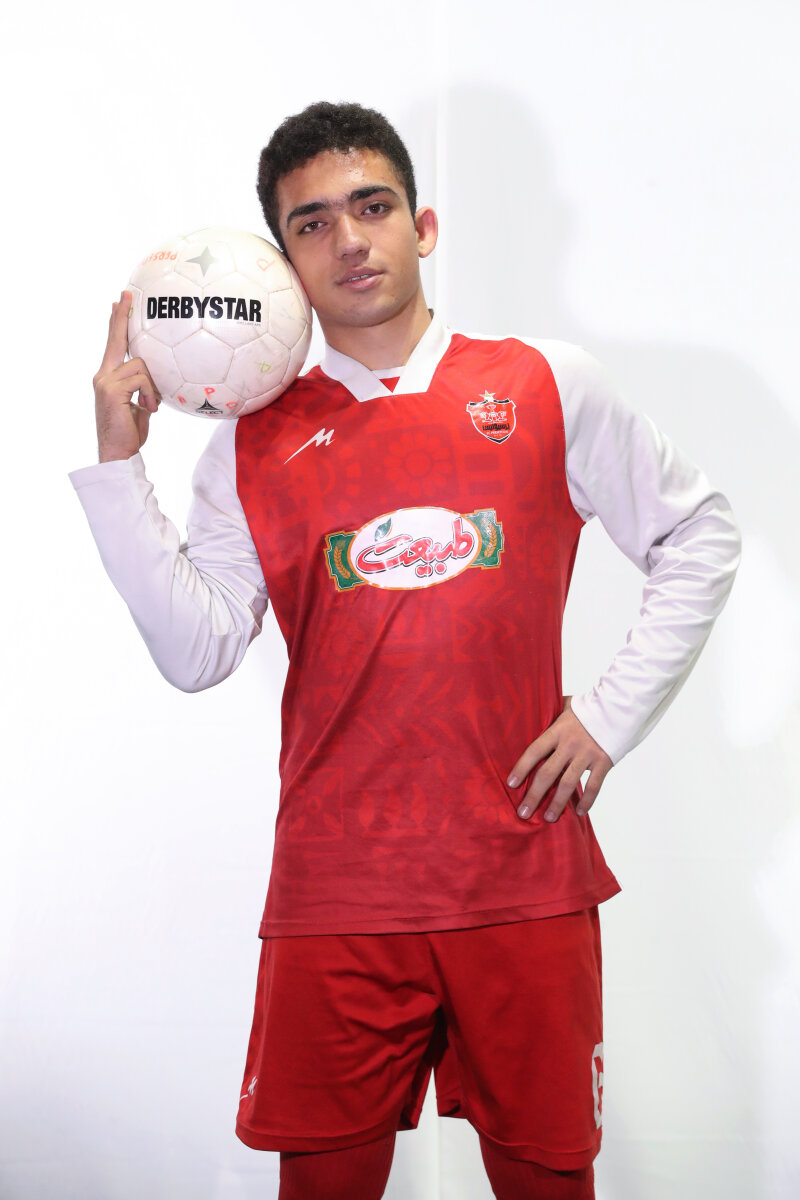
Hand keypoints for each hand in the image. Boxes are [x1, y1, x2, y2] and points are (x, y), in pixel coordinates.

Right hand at [93, 290, 159, 461]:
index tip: (119, 302)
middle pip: (115, 339)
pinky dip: (150, 394)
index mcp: (109, 376)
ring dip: (152, 386)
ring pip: (140, 365)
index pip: (114, 343)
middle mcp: (103, 374)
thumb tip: (157, 377)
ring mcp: (105, 381)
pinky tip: (148, 409)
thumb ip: (142, 387)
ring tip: (150, 406)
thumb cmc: (130, 432)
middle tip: (127, 295)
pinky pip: (142, 379)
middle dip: (122, 316)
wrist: (118, 453)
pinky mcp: (111, 390)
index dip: (117, 322)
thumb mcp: (139, 404)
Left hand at [507, 698, 612, 822]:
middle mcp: (570, 744)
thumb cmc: (586, 708)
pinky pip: (593, 786)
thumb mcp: (564, 707)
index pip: (534, 751)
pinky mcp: (604, 761)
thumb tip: (530, 714)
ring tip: (549, 818)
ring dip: (557, 803)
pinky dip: (587, 801)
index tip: (511, 784)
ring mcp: (587, 754)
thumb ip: (549, 715)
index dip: (521, 768)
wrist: (617, 708)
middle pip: (548, 773)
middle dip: (534, 795)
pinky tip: (579, 812)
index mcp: (557, 731)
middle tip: (524, 813)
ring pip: (568, 784)